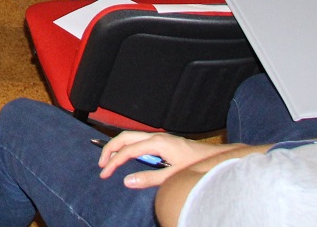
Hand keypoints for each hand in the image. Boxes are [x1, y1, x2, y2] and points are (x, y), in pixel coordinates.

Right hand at [97, 131, 220, 188]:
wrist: (215, 158)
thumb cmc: (196, 165)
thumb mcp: (172, 176)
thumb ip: (149, 178)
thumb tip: (127, 181)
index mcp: (156, 143)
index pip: (127, 150)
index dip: (113, 162)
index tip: (105, 173)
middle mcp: (156, 136)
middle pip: (125, 137)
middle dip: (110, 149)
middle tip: (101, 164)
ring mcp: (160, 137)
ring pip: (131, 137)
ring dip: (118, 147)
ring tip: (109, 160)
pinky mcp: (163, 142)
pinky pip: (139, 140)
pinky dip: (128, 147)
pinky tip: (128, 157)